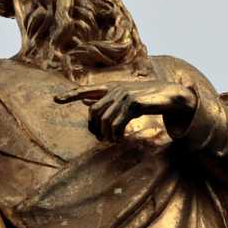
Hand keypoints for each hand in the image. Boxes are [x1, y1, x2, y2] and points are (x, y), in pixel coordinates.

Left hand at [56, 79, 196, 141]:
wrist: (171, 96)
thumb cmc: (147, 99)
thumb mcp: (124, 98)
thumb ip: (106, 100)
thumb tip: (86, 103)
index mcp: (112, 87)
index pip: (87, 90)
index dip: (71, 95)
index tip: (56, 100)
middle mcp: (115, 89)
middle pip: (93, 112)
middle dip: (94, 128)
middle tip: (101, 140)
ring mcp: (124, 96)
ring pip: (104, 120)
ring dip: (107, 135)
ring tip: (113, 141)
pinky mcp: (133, 104)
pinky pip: (117, 123)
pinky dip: (116, 134)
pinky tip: (120, 139)